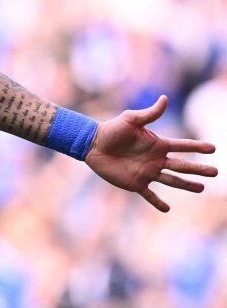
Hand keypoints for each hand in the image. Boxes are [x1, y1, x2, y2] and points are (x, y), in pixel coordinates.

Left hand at [86, 95, 216, 211]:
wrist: (93, 144)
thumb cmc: (111, 130)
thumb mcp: (131, 119)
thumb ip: (149, 113)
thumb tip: (165, 98)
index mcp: (158, 144)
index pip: (182, 146)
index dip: (197, 146)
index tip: (213, 148)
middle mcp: (156, 160)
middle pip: (182, 166)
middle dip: (198, 169)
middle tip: (215, 172)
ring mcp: (147, 172)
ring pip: (172, 181)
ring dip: (186, 185)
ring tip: (201, 188)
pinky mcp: (136, 183)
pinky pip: (149, 195)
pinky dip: (157, 202)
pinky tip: (167, 209)